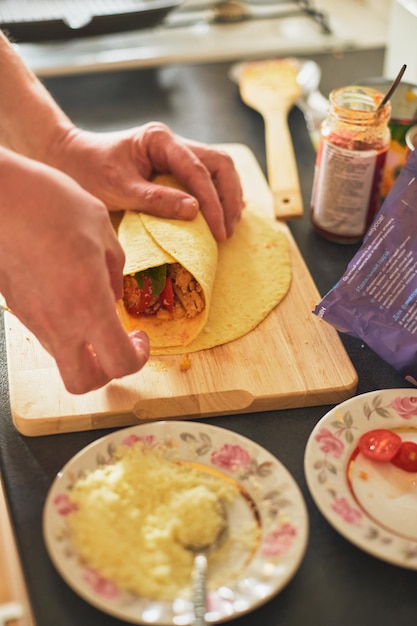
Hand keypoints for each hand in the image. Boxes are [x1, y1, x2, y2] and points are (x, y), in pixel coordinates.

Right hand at [0, 149, 149, 393]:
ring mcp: (33, 318)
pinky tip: (70, 292)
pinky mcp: (17, 308)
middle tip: (119, 342)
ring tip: (94, 309)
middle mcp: (58, 322)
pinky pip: (47, 332)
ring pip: (63, 357)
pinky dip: (65, 327)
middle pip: (83, 382)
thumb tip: (114, 293)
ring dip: (85, 347)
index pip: (120, 363)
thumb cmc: (48, 203)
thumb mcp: (101, 227)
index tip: (140, 338)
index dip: (138, 358)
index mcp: (88, 304)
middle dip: (106, 372)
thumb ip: (115, 267)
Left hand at [48, 122, 243, 241]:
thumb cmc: (90, 171)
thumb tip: (195, 211)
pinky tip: (223, 214)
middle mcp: (173, 142)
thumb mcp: (119, 188)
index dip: (212, 202)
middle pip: (219, 164)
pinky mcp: (175, 167)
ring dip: (228, 196)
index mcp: (160, 139)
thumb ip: (156, 199)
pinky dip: (219, 195)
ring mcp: (177, 153)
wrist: (72, 160)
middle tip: (227, 229)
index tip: (218, 230)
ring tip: (228, 226)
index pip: (198, 170)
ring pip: (218, 169)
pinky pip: (208, 177)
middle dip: (228, 197)